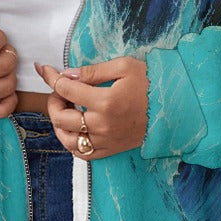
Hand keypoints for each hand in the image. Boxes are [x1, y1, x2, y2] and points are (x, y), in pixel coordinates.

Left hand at [34, 57, 148, 160]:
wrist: (175, 108)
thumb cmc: (151, 83)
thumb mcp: (124, 66)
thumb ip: (93, 71)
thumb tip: (67, 75)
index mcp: (105, 101)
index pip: (66, 89)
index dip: (51, 77)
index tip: (44, 69)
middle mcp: (102, 125)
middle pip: (60, 117)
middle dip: (53, 100)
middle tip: (60, 91)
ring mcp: (106, 140)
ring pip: (67, 140)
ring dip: (58, 124)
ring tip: (64, 110)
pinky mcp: (111, 150)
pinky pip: (82, 154)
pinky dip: (72, 143)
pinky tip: (74, 129)